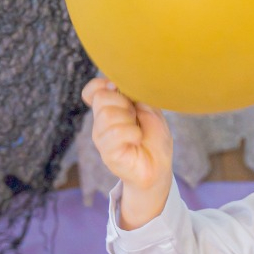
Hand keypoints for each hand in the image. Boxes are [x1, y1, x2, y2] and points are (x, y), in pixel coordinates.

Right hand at [83, 76, 172, 228]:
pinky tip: (138, 141)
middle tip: (136, 119)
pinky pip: (115, 132)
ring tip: (138, 132)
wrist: (160, 169)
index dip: (100, 85)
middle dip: (124, 104)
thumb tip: (114, 84)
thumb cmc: (156, 141)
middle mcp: (102, 122)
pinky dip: (132, 134)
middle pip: (101, 98)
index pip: (92, 91)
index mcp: (111, 109)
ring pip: (107, 114)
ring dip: (129, 121)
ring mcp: (102, 137)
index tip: (118, 89)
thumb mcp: (151, 111)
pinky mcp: (107, 152)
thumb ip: (134, 96)